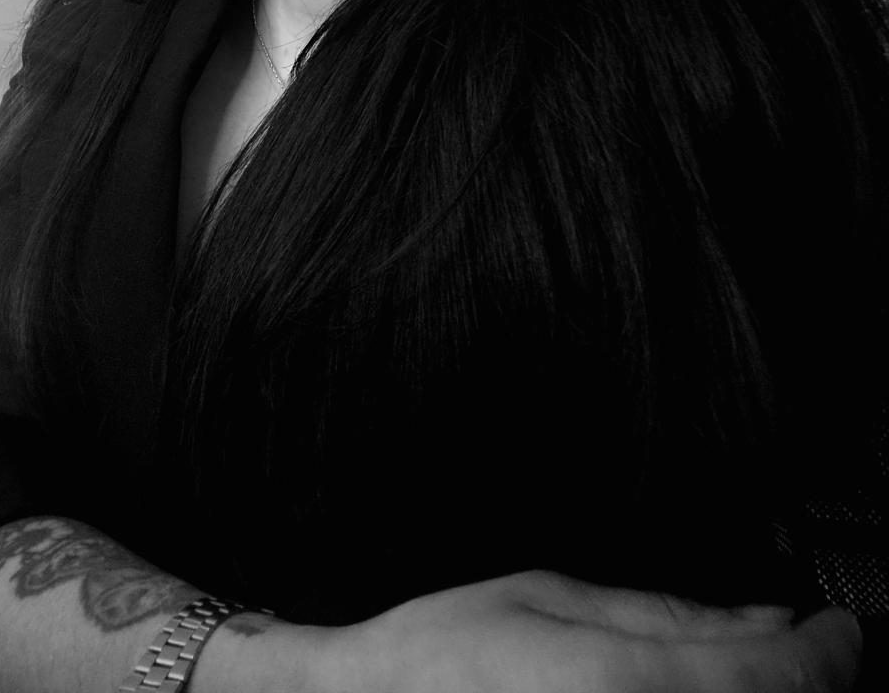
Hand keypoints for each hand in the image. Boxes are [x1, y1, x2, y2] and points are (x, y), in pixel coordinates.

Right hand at [337, 568, 862, 692]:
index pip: (773, 676)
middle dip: (807, 680)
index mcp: (621, 685)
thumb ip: (666, 613)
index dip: (827, 648)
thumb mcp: (551, 596)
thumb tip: (765, 621)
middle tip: (809, 645)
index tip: (836, 626)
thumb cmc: (444, 655)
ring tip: (759, 670)